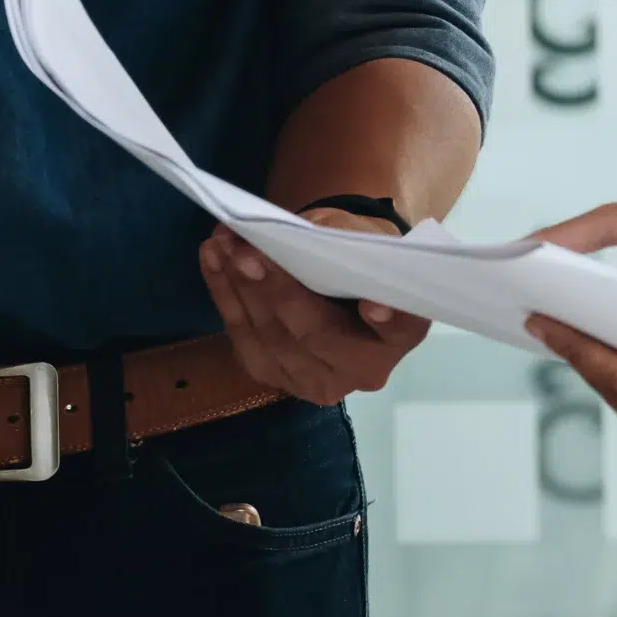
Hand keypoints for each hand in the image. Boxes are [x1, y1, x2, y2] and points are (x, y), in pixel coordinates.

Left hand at [199, 209, 433, 404]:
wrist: (338, 278)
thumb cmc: (357, 252)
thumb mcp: (359, 234)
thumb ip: (336, 237)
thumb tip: (292, 234)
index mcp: (402, 334)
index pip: (402, 329)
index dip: (390, 320)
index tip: (374, 305)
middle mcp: (366, 370)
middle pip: (317, 335)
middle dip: (276, 291)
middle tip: (246, 254)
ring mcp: (318, 382)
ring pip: (273, 340)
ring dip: (239, 290)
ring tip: (221, 246)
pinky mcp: (277, 379)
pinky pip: (245, 341)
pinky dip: (225, 298)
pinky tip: (213, 262)